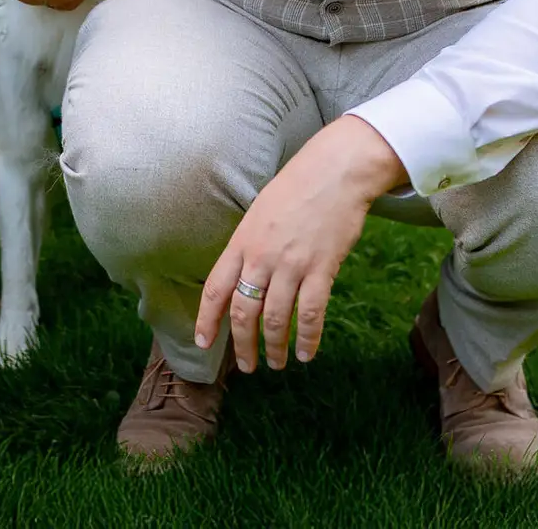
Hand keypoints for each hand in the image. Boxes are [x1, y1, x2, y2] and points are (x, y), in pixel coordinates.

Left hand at [194, 116, 407, 372]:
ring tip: (276, 363)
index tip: (203, 343)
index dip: (207, 320)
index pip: (215, 289)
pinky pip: (311, 313)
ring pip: (276, 318)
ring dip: (274, 347)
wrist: (334, 171)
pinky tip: (305, 354)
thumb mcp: (259, 213)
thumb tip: (242, 277)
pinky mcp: (322, 268)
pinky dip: (307, 338)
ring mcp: (292, 264)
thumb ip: (248, 246)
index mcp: (241, 242)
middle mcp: (261, 256)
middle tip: (247, 366)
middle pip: (243, 311)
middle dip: (243, 344)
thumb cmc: (296, 189)